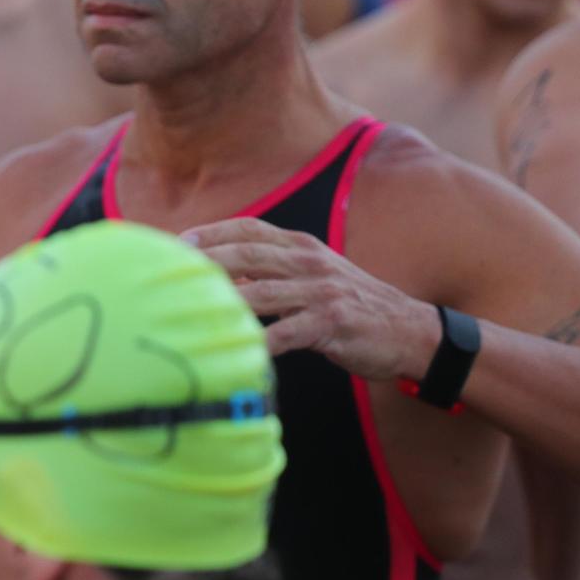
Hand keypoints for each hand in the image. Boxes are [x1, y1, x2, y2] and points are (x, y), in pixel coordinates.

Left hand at [185, 218, 441, 380]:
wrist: (409, 329)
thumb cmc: (349, 306)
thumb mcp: (312, 276)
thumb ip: (270, 272)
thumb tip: (219, 274)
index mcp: (301, 246)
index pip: (250, 229)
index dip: (212, 232)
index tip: (176, 242)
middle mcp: (309, 263)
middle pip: (249, 255)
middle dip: (207, 260)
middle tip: (170, 270)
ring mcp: (322, 292)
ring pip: (262, 293)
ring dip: (223, 301)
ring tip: (188, 309)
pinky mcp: (333, 324)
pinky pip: (287, 333)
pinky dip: (259, 342)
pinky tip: (234, 350)